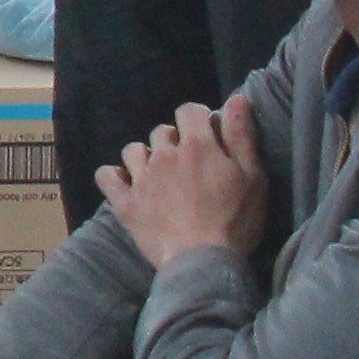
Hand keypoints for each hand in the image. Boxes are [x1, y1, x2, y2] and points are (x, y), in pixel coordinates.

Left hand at [106, 95, 272, 269]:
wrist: (202, 261)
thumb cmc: (236, 221)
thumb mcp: (253, 177)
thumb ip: (241, 136)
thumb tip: (236, 98)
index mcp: (196, 146)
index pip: (189, 111)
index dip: (197, 119)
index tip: (206, 134)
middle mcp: (163, 154)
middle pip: (162, 132)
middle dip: (174, 142)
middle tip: (188, 164)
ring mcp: (140, 178)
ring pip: (134, 150)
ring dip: (145, 158)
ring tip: (159, 175)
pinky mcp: (124, 202)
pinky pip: (106, 176)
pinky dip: (114, 176)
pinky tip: (125, 184)